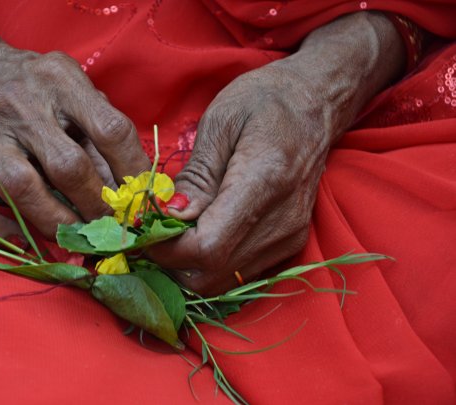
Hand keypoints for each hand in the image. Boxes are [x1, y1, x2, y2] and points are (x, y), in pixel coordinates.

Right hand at [0, 0, 149, 243]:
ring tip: (78, 238)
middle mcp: (20, 107)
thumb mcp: (70, 87)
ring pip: (21, 188)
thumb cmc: (27, 82)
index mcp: (59, 82)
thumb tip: (130, 187)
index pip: (110, 129)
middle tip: (113, 226)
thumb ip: (98, 130)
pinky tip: (18, 238)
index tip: (143, 199)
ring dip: (57, 223)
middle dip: (98, 206)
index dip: (134, 171)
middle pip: (68, 166)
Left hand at [150, 12, 405, 295]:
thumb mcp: (220, 122)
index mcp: (263, 182)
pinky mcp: (290, 244)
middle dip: (169, 262)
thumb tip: (170, 218)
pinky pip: (237, 274)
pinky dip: (208, 264)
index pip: (207, 247)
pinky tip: (197, 234)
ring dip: (186, 267)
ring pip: (221, 282)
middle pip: (210, 275)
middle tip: (150, 230)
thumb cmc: (265, 100)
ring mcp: (289, 237)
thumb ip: (196, 176)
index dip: (165, 248)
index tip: (141, 226)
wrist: (317, 103)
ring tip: (171, 231)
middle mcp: (282, 221)